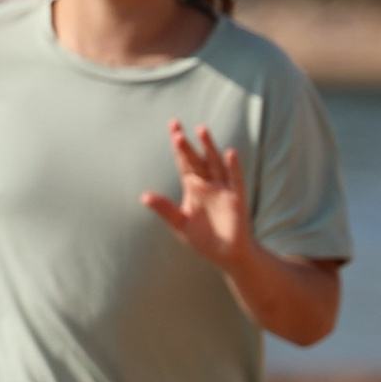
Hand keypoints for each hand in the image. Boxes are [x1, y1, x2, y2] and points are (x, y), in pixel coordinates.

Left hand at [142, 119, 252, 275]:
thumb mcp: (180, 224)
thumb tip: (144, 196)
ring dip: (209, 148)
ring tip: (201, 131)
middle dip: (188, 145)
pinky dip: (232, 167)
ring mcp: (223, 189)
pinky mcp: (236, 198)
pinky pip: (235, 179)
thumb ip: (165, 209)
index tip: (173, 127)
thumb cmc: (203, 238)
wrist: (227, 253)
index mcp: (193, 187)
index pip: (184, 162)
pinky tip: (229, 153)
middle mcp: (208, 183)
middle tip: (177, 129)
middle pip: (197, 159)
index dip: (179, 146)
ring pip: (215, 164)